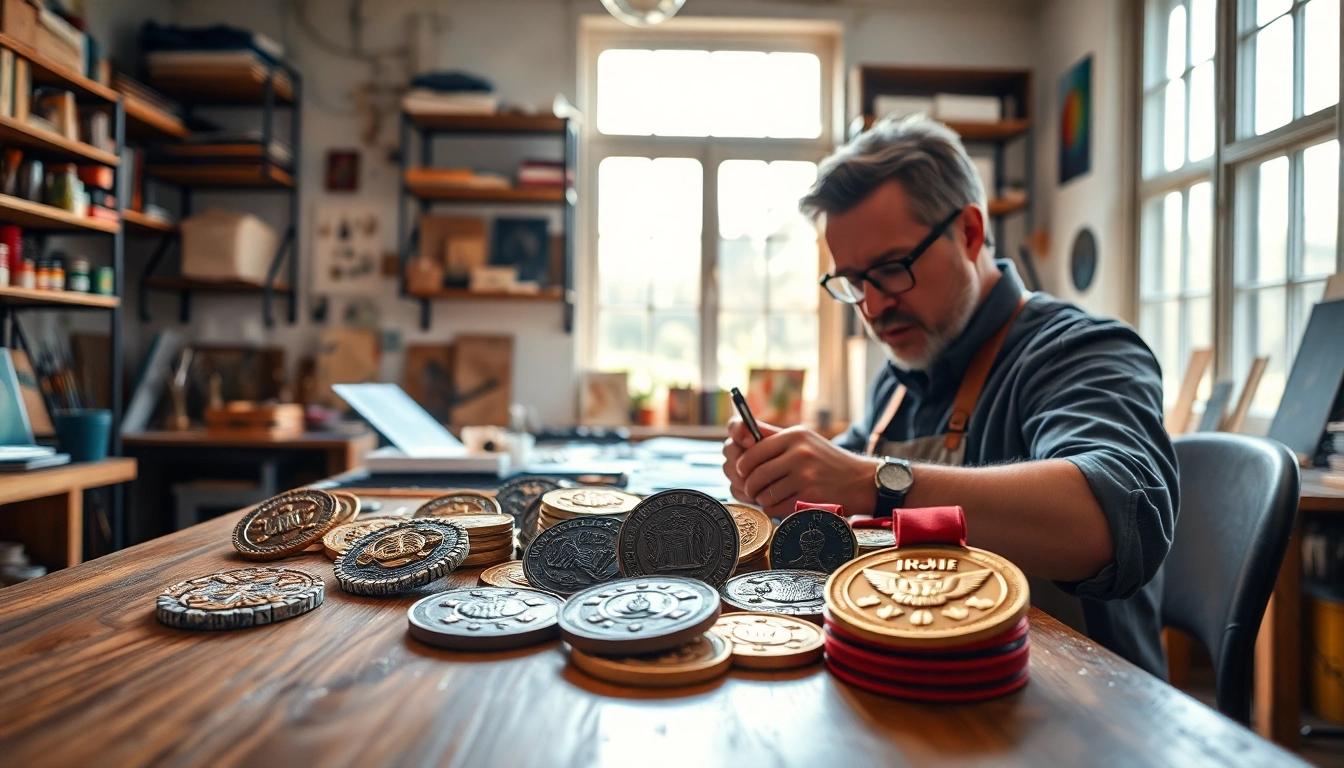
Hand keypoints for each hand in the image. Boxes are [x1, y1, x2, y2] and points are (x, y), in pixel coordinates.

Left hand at [729, 421, 880, 518]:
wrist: (861, 480)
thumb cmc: (826, 460)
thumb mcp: (804, 439)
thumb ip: (773, 437)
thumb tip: (740, 433)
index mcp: (794, 435)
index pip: (753, 451)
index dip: (742, 466)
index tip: (743, 472)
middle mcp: (800, 453)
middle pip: (756, 474)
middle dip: (750, 486)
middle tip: (753, 490)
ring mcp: (806, 476)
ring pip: (765, 493)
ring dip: (762, 499)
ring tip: (769, 497)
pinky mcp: (811, 497)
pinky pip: (777, 507)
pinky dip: (774, 509)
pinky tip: (782, 505)